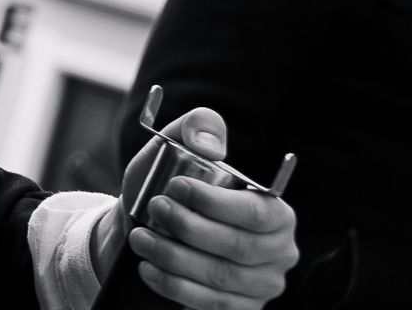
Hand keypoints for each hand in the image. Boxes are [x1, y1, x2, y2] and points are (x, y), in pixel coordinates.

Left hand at [92, 107, 297, 308]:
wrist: (148, 228)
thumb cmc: (169, 188)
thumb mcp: (174, 148)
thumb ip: (197, 128)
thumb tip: (209, 145)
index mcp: (275, 212)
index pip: (255, 212)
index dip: (214, 202)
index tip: (174, 187)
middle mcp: (278, 252)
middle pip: (238, 247)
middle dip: (189, 228)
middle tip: (154, 209)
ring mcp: (262, 285)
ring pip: (220, 277)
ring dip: (174, 257)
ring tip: (140, 238)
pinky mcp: (241, 309)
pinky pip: (210, 304)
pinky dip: (174, 286)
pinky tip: (149, 268)